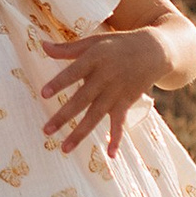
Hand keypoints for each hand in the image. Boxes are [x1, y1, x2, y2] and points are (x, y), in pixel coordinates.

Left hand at [40, 25, 180, 158]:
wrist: (153, 51)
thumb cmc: (117, 45)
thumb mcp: (93, 42)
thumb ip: (67, 48)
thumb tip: (42, 45)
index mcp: (94, 59)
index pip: (73, 72)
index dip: (59, 83)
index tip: (43, 94)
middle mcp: (105, 77)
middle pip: (81, 99)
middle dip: (63, 116)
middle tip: (46, 131)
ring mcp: (116, 92)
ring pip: (95, 115)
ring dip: (80, 133)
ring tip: (64, 148)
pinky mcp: (126, 102)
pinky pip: (119, 123)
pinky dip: (116, 138)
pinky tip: (110, 154)